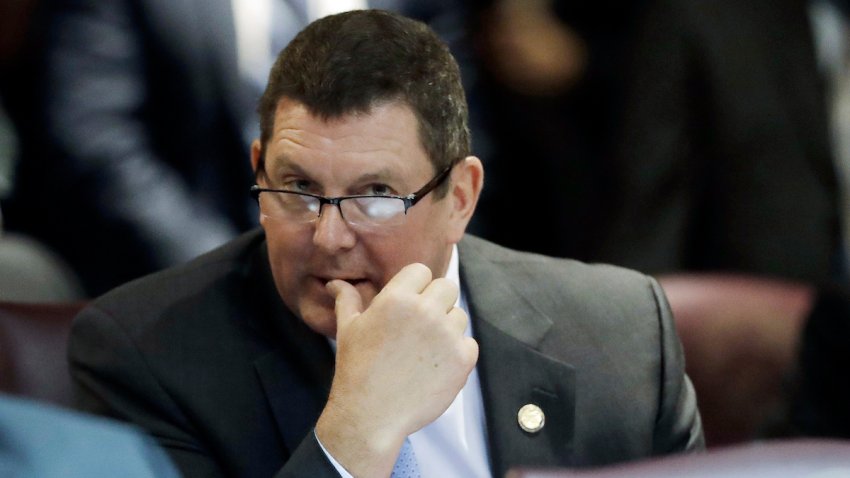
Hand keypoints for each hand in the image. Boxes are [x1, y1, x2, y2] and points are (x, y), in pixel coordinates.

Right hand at [315, 263, 478, 476]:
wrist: (370, 416)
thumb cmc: (356, 369)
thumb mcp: (348, 329)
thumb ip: (347, 300)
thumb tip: (335, 282)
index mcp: (397, 298)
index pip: (421, 271)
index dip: (415, 286)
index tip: (407, 305)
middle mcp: (426, 311)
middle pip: (447, 287)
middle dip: (435, 301)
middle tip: (419, 326)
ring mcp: (447, 335)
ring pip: (459, 315)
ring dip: (446, 327)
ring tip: (424, 349)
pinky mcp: (463, 360)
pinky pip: (469, 343)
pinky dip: (456, 353)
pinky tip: (434, 366)